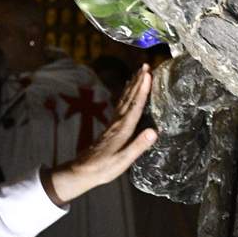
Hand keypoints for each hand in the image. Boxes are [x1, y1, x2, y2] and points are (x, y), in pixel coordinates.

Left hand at [45, 65, 157, 203]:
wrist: (83, 171)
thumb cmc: (104, 168)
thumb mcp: (123, 160)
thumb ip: (138, 146)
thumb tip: (154, 131)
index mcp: (123, 129)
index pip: (135, 106)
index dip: (143, 90)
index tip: (148, 75)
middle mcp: (118, 122)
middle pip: (129, 98)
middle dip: (138, 82)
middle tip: (146, 66)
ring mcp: (113, 123)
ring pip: (125, 99)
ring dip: (133, 85)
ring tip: (139, 72)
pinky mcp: (111, 126)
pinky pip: (121, 104)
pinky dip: (126, 94)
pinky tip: (128, 90)